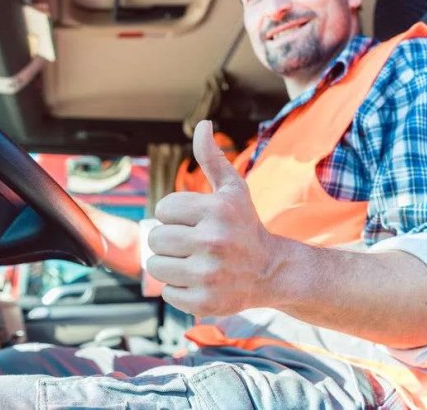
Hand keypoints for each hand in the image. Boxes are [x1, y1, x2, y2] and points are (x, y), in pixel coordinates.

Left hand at [147, 121, 278, 315]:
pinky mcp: (204, 302)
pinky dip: (178, 289)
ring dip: (170, 264)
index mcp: (216, 210)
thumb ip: (212, 158)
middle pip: (155, 238)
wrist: (271, 271)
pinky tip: (200, 281)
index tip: (194, 221)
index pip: (162, 209)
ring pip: (156, 266)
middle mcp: (213, 241)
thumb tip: (202, 125)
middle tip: (191, 244)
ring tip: (194, 262)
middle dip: (169, 240)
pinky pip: (167, 293)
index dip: (174, 215)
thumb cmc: (244, 225)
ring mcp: (209, 274)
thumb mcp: (233, 190)